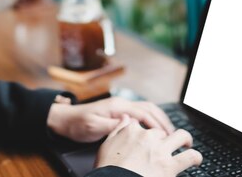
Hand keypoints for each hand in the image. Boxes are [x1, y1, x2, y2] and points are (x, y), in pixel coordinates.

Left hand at [47, 96, 174, 142]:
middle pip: (149, 108)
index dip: (157, 124)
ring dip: (159, 119)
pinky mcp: (120, 113)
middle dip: (163, 120)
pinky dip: (152, 120)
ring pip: (147, 109)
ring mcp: (121, 107)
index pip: (143, 113)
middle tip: (174, 134)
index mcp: (117, 107)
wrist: (67, 120)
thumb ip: (112, 126)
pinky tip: (155, 130)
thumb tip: (129, 126)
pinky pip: (141, 113)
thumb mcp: (93, 127)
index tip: (166, 135)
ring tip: (169, 132)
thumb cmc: (78, 124)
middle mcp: (122, 104)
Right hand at [95, 115, 202, 175]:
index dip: (145, 133)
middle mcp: (148, 137)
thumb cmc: (107, 168)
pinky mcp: (170, 165)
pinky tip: (196, 160)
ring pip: (181, 136)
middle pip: (161, 132)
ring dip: (186, 140)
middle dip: (164, 138)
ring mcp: (160, 150)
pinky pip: (190, 156)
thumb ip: (117, 129)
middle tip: (166, 145)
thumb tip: (125, 117)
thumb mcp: (106, 146)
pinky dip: (196, 157)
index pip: (142, 126)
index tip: (146, 139)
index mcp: (132, 131)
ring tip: (187, 145)